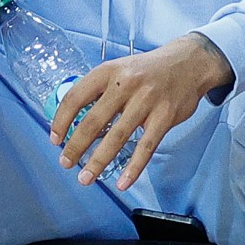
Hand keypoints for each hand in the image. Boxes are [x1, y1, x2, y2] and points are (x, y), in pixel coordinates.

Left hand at [53, 33, 233, 191]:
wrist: (189, 62)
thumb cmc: (148, 69)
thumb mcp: (119, 69)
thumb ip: (99, 90)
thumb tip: (74, 118)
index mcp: (108, 71)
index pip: (75, 97)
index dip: (61, 120)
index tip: (55, 138)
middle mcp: (125, 84)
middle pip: (93, 121)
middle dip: (75, 146)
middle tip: (66, 163)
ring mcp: (146, 101)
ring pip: (117, 137)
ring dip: (98, 161)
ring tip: (85, 177)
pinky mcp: (165, 116)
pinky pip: (146, 147)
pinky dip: (133, 168)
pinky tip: (123, 182)